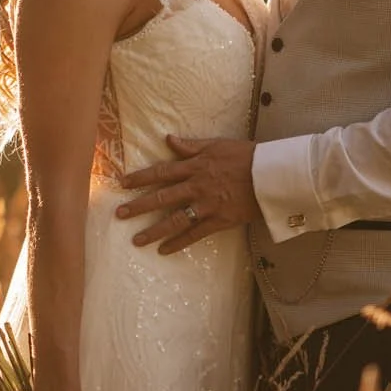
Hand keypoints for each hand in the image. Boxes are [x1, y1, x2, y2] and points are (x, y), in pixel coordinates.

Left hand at [115, 136, 258, 253]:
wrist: (271, 175)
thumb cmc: (247, 156)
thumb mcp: (217, 144)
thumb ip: (191, 145)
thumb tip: (168, 139)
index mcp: (195, 166)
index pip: (161, 172)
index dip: (140, 177)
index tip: (122, 183)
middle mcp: (196, 186)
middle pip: (162, 197)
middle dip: (139, 206)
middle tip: (119, 214)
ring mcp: (207, 205)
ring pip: (175, 220)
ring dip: (154, 231)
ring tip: (136, 240)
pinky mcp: (219, 220)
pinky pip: (195, 234)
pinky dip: (179, 243)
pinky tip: (164, 251)